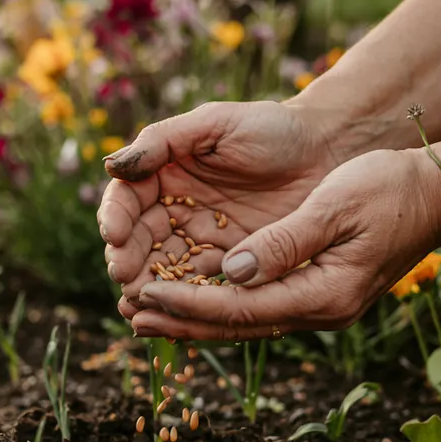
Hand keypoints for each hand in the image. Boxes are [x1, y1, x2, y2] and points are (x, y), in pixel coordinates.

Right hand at [98, 101, 339, 315]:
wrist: (329, 152)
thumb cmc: (272, 128)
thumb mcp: (216, 123)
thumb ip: (163, 141)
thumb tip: (111, 166)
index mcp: (165, 174)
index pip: (128, 201)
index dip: (117, 219)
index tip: (116, 236)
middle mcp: (177, 210)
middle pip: (139, 242)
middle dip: (127, 262)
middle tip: (126, 278)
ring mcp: (204, 241)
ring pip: (165, 271)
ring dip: (148, 290)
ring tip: (137, 306)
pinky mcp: (233, 266)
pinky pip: (204, 289)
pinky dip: (186, 304)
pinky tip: (175, 317)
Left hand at [127, 147, 440, 340]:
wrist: (434, 193)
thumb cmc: (388, 190)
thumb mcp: (334, 208)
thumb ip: (283, 244)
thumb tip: (232, 274)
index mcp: (323, 293)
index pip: (240, 307)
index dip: (188, 303)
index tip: (144, 296)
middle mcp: (320, 310)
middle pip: (237, 325)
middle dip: (182, 322)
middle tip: (131, 318)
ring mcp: (320, 305)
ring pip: (245, 320)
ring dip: (196, 319)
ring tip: (149, 314)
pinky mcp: (318, 291)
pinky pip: (259, 306)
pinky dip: (222, 305)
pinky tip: (194, 298)